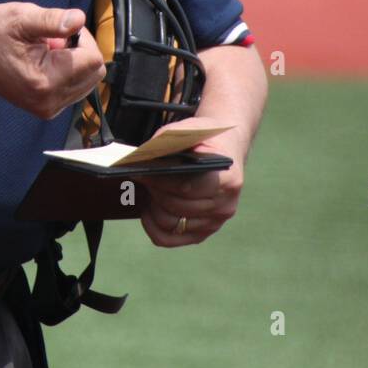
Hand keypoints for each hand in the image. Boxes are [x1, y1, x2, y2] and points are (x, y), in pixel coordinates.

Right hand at [0, 2, 104, 119]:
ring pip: (89, 81)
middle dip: (80, 51)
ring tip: (47, 53)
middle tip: (53, 41)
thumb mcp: (21, 18)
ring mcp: (49, 108)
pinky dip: (69, 73)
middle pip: (95, 72)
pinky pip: (78, 88)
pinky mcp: (49, 109)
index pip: (92, 59)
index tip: (58, 31)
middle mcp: (50, 101)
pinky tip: (47, 64)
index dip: (81, 38)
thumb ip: (52, 20)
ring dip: (75, 62)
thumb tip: (79, 20)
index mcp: (46, 80)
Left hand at [132, 116, 243, 247]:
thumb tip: (142, 156)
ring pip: (172, 224)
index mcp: (227, 179)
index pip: (187, 188)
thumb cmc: (206, 138)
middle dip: (154, 191)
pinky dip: (153, 228)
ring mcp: (215, 222)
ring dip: (153, 209)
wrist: (227, 149)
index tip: (140, 172)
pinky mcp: (204, 232)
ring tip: (146, 192)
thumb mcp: (192, 128)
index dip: (160, 181)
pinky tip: (147, 212)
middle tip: (140, 178)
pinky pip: (170, 239)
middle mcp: (225, 205)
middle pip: (177, 206)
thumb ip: (169, 139)